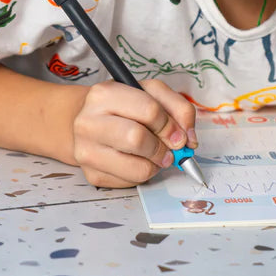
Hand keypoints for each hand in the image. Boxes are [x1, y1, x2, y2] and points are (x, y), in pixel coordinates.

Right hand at [71, 79, 196, 187]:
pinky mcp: (92, 175)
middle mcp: (88, 122)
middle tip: (171, 149)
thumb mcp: (152, 93)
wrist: (92, 122)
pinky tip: (139, 160)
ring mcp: (86, 151)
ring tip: (156, 154)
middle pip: (137, 139)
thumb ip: (178, 108)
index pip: (148, 110)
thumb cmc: (125, 106)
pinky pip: (130, 182)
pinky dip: (143, 173)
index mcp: (104, 94)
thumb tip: (189, 139)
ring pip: (136, 168)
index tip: (179, 134)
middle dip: (163, 147)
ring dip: (156, 164)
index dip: (171, 125)